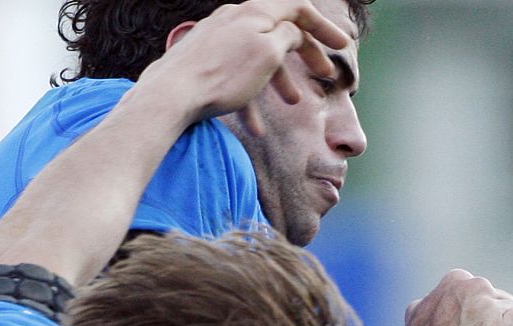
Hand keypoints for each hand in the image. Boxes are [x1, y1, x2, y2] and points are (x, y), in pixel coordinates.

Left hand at [145, 0, 349, 133]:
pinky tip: (256, 127)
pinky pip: (234, 76)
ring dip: (279, 79)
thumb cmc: (222, 77)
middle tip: (325, 75)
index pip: (298, 8)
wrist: (170, 96)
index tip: (343, 45)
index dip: (323, 26)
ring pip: (258, 56)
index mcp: (255, 11)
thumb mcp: (269, 54)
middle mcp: (235, 18)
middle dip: (305, 55)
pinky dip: (249, 99)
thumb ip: (288, 37)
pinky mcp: (203, 61)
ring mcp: (217, 38)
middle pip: (280, 31)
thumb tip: (294, 33)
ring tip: (293, 104)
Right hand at [374, 270, 512, 325]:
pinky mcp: (506, 324)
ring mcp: (491, 304)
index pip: (483, 293)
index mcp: (456, 280)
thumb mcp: (417, 314)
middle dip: (497, 322)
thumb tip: (435, 302)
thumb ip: (436, 302)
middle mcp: (475, 286)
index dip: (482, 316)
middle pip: (502, 301)